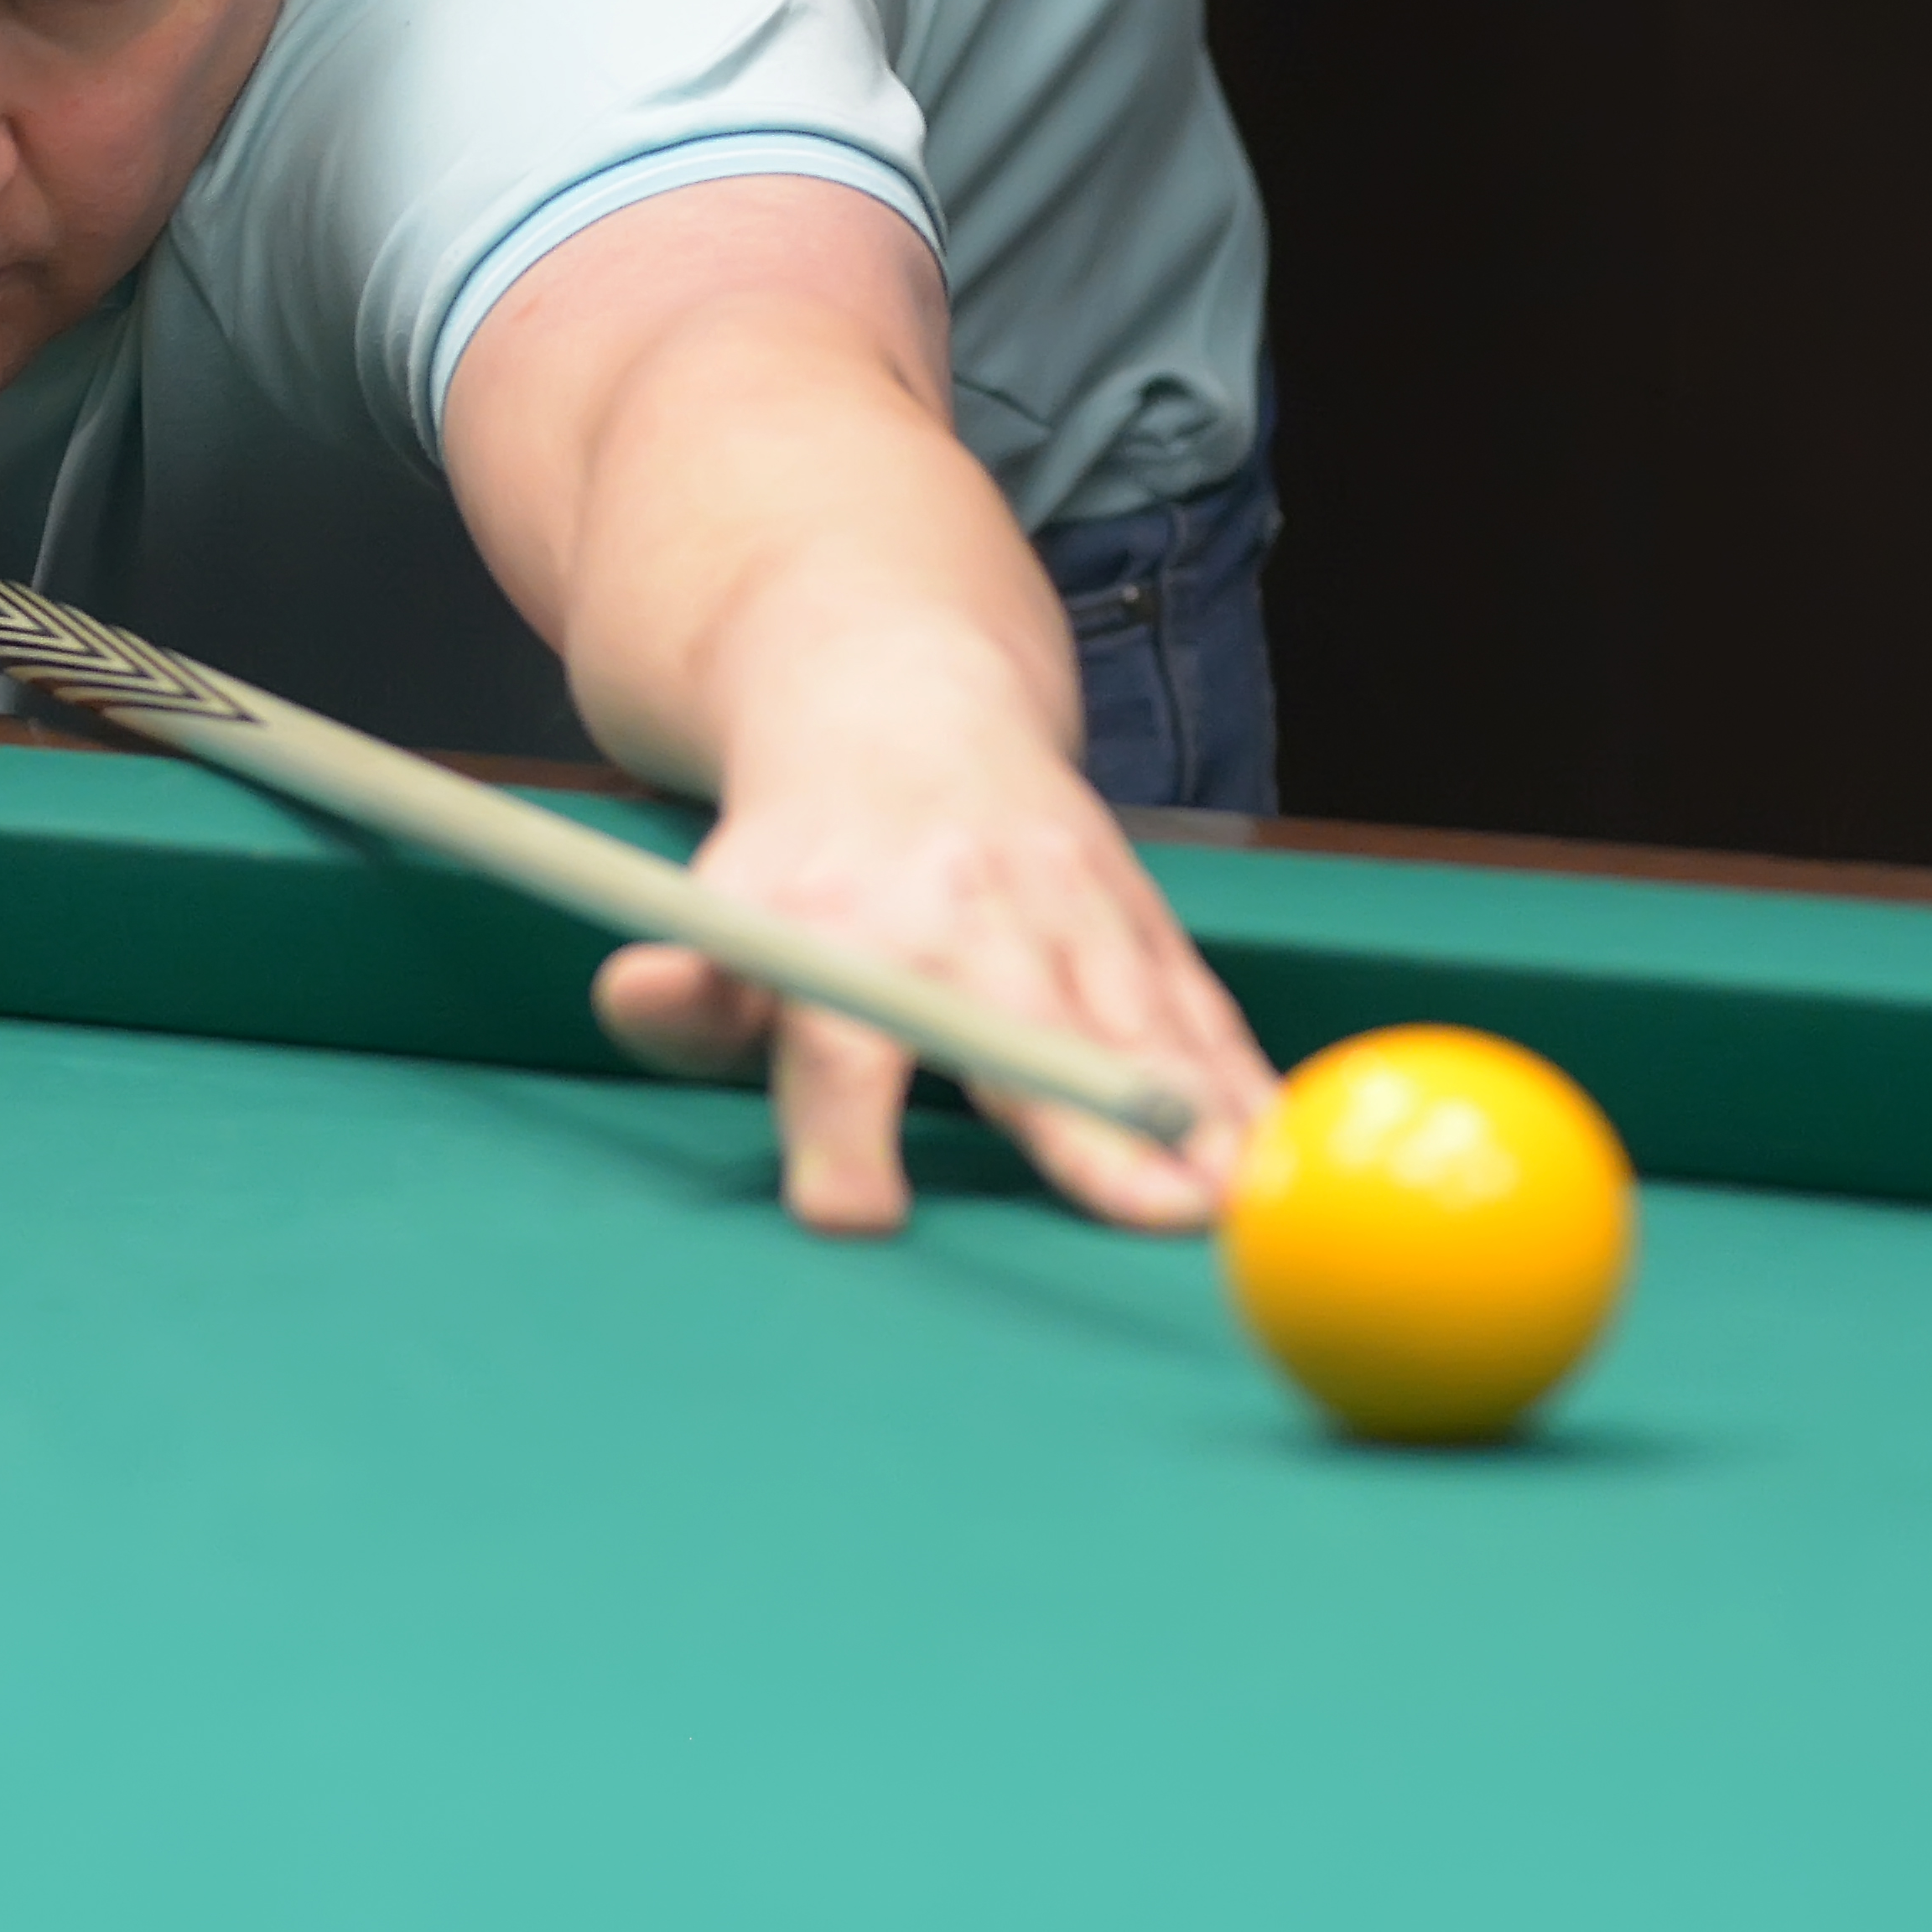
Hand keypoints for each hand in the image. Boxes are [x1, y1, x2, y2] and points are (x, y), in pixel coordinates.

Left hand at [593, 725, 1276, 1237]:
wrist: (902, 715)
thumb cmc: (802, 865)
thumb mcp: (718, 917)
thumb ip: (686, 994)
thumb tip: (640, 998)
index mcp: (842, 939)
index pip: (834, 1045)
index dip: (840, 1132)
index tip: (854, 1216)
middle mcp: (962, 925)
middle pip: (1028, 1040)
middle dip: (1093, 1129)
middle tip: (1159, 1215)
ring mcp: (1065, 916)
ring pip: (1141, 1022)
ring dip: (1203, 1113)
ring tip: (1255, 1201)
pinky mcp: (1138, 921)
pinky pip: (1202, 1010)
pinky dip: (1249, 1080)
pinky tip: (1290, 1149)